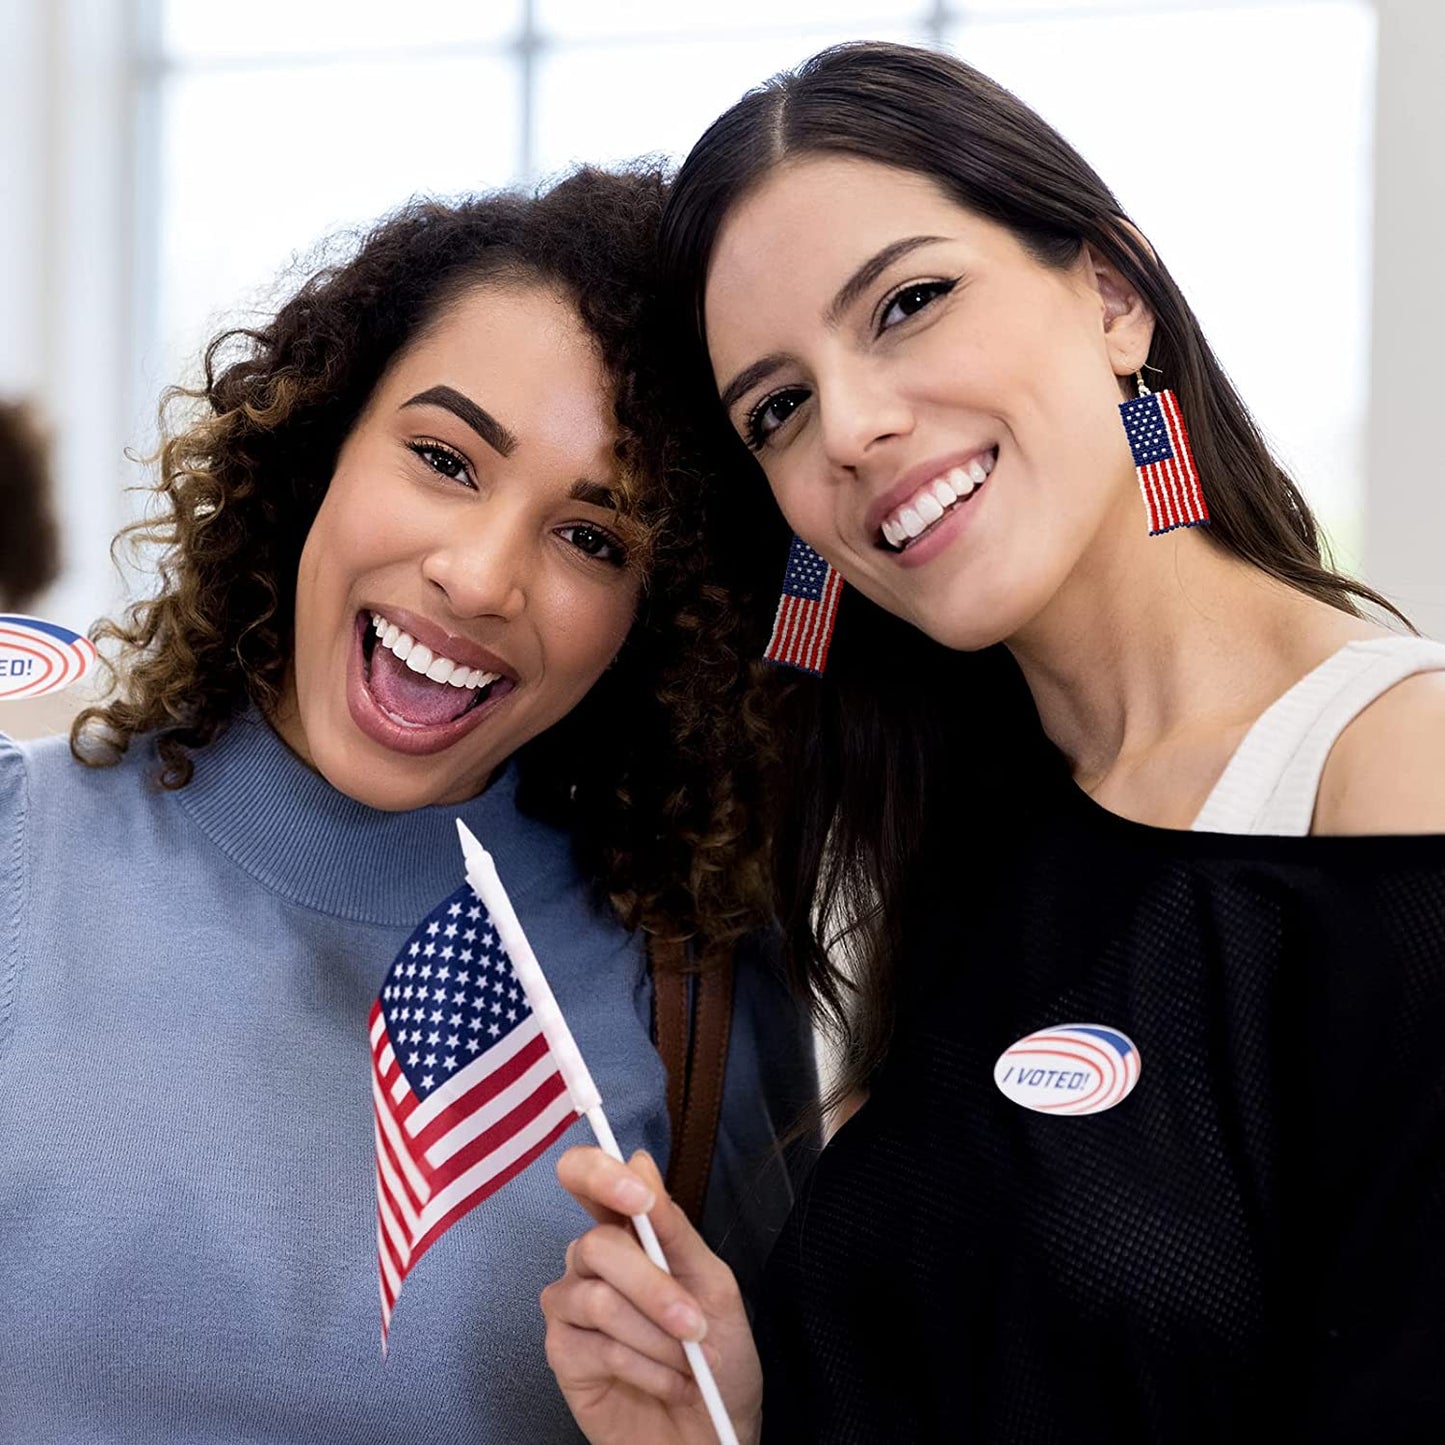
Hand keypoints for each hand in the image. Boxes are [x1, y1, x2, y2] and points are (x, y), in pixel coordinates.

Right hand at [541, 1147, 762, 1444]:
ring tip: (687, 1361)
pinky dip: (644, 1366)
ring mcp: (571, 1306)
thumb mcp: (713, 1283)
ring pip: (597, 1299)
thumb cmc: (718, 1355)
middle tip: (693, 1322)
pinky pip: (596, 1346)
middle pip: (597, 1244)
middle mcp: (591, 1261)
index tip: (638, 1195)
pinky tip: (667, 1382)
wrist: (715, 1433)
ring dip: (655, 1336)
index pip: (587, 1176)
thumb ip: (674, 1227)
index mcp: (627, 1230)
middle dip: (652, 1286)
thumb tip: (638, 1160)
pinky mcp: (563, 1354)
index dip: (600, 1174)